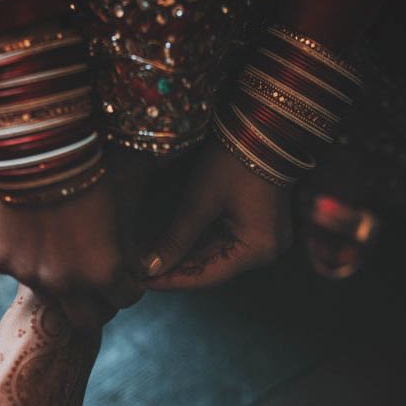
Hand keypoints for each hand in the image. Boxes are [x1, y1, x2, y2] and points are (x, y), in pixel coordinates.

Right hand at [0, 164, 144, 331]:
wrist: (40, 138)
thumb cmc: (97, 162)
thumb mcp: (129, 202)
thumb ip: (132, 243)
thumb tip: (137, 266)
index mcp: (104, 273)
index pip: (125, 300)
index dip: (129, 286)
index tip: (126, 274)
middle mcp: (65, 283)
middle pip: (87, 321)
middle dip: (98, 304)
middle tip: (99, 280)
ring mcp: (28, 274)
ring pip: (51, 296)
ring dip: (61, 282)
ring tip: (66, 249)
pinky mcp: (0, 259)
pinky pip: (19, 270)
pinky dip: (29, 258)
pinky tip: (36, 230)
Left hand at [141, 138, 293, 289]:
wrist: (265, 123)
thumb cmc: (234, 159)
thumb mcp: (199, 201)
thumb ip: (176, 239)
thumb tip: (150, 268)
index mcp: (257, 249)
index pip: (207, 277)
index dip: (172, 281)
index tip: (142, 282)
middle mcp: (265, 250)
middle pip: (212, 268)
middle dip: (175, 269)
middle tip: (141, 271)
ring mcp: (263, 236)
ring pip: (215, 256)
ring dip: (184, 257)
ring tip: (151, 260)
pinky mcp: (258, 223)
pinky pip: (224, 241)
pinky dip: (197, 243)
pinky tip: (172, 245)